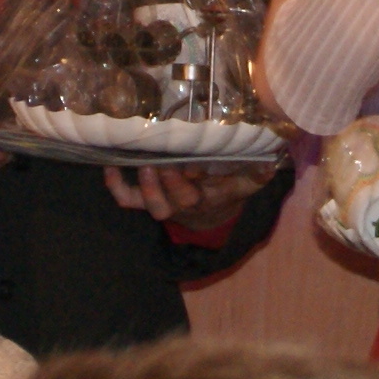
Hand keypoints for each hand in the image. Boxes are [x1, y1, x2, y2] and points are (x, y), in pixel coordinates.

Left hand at [105, 162, 263, 224]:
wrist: (209, 214)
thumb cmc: (226, 190)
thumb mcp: (245, 183)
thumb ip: (257, 174)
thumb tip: (270, 163)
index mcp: (204, 200)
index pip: (196, 197)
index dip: (189, 184)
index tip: (190, 167)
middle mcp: (181, 205)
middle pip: (171, 202)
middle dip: (166, 185)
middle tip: (162, 163)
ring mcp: (161, 203)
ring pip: (150, 205)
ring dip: (145, 188)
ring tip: (144, 166)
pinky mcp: (145, 199)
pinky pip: (127, 199)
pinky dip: (116, 187)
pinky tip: (109, 167)